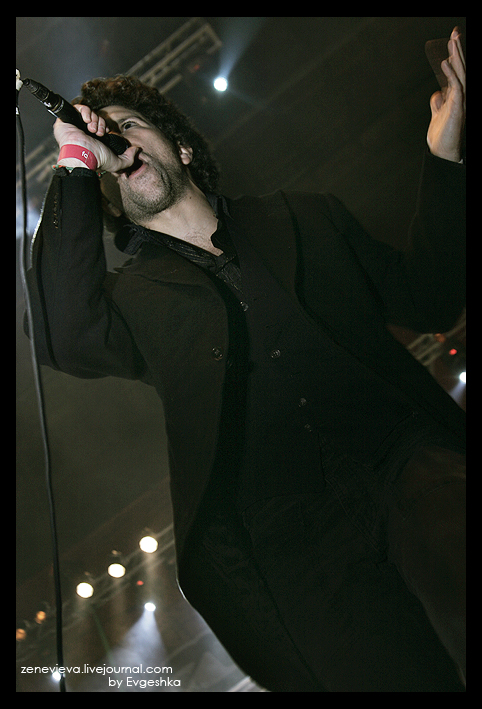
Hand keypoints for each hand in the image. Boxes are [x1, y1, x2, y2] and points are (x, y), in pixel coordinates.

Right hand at [53, 104, 136, 172]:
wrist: (82, 154)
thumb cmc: (97, 159)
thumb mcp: (118, 162)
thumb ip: (129, 158)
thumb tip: (137, 150)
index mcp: (93, 139)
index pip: (101, 126)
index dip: (105, 127)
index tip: (105, 134)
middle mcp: (84, 131)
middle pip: (96, 118)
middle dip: (100, 124)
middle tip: (98, 133)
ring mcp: (75, 125)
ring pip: (89, 113)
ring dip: (94, 119)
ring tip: (92, 129)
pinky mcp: (66, 119)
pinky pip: (79, 107)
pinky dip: (85, 112)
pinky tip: (86, 121)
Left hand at [427, 28, 465, 161]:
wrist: (442, 152)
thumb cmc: (441, 136)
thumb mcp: (437, 115)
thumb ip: (438, 103)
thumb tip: (437, 93)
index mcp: (456, 96)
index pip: (457, 71)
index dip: (455, 55)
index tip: (452, 39)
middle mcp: (461, 96)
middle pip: (461, 69)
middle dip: (458, 50)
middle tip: (454, 33)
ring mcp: (461, 101)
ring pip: (461, 74)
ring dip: (457, 57)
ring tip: (452, 41)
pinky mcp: (458, 107)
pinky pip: (456, 86)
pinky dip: (451, 73)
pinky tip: (445, 62)